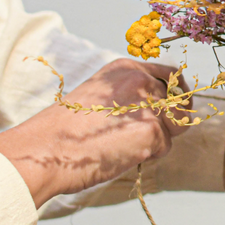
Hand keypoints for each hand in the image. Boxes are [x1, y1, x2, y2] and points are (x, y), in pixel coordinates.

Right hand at [0, 58, 188, 207]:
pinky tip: (121, 154)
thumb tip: (159, 105)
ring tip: (127, 144)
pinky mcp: (152, 131)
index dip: (176, 94)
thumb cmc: (65, 130)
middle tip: (145, 134)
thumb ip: (129, 94)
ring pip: (177, 124)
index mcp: (125, 68)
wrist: (44, 150)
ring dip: (160, 138)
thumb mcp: (97, 95)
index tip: (173, 107)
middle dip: (170, 119)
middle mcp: (140, 80)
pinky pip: (165, 146)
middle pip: (180, 100)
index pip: (170, 75)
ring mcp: (148, 104)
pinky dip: (149, 155)